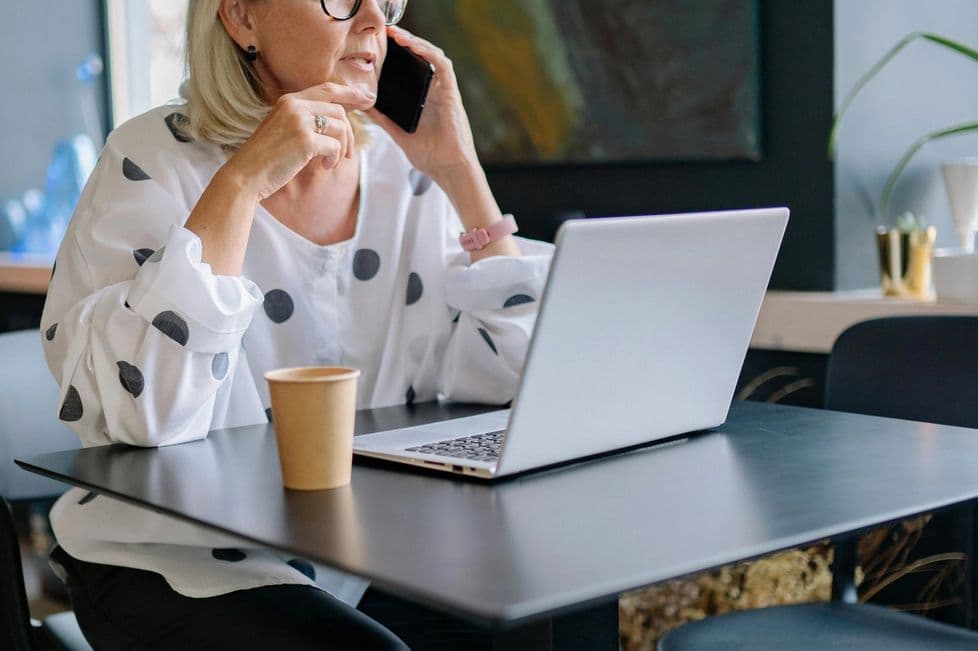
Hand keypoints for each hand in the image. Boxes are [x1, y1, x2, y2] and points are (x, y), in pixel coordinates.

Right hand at [223, 82, 375, 199]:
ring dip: (342, 149)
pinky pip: (335, 146)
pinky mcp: (305, 140)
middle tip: (348, 154)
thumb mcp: (283, 130)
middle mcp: (294, 105)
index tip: (368, 99)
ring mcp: (299, 121)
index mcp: (288, 101)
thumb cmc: (266, 158)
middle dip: (348, 134)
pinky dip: (334, 159)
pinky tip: (325, 167)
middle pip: (338, 110)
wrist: (245, 175)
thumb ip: (305, 120)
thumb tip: (338, 122)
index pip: (327, 89)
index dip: (350, 93)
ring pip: (340, 127)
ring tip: (331, 163)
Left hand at [366, 26, 479, 185]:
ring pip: (432, 56)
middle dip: (405, 42)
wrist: (448, 169)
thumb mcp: (398, 133)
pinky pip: (443, 66)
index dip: (398, 55)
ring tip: (397, 35)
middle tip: (385, 33)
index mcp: (422, 99)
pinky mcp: (451, 93)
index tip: (379, 46)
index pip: (411, 69)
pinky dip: (428, 53)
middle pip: (421, 58)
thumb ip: (383, 118)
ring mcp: (443, 90)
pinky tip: (413, 46)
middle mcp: (434, 91)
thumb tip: (362, 106)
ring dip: (415, 42)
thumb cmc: (429, 155)